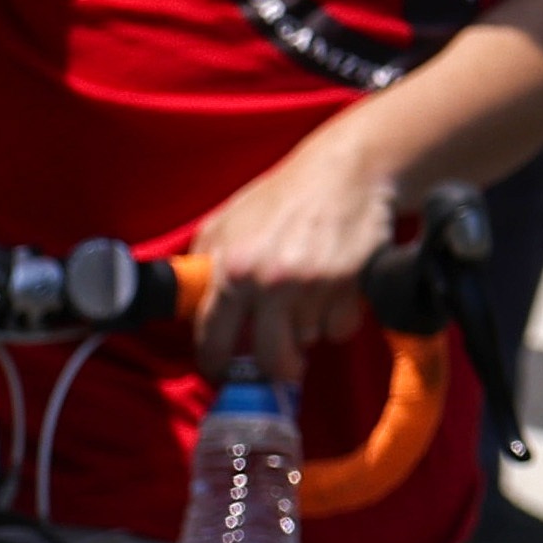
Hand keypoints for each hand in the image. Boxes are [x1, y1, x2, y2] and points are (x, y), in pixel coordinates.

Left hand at [187, 120, 404, 369]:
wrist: (346, 171)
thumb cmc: (282, 197)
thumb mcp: (226, 221)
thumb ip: (204, 263)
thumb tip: (192, 306)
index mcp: (232, 269)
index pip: (213, 340)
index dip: (217, 365)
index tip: (224, 371)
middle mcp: (270, 282)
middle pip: (271, 359)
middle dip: (277, 367)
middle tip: (282, 363)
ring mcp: (312, 286)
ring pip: (308, 341)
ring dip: (309, 329)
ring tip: (309, 299)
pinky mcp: (350, 286)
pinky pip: (340, 329)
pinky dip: (338, 319)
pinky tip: (334, 293)